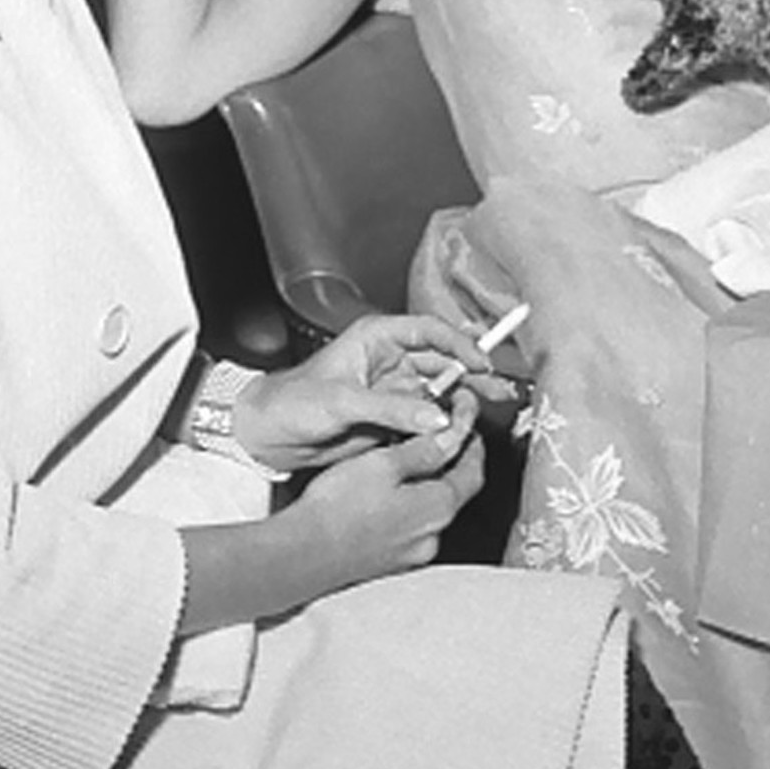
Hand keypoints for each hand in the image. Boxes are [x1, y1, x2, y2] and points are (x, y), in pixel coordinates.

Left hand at [233, 314, 494, 473]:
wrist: (268, 436)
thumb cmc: (292, 403)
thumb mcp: (341, 402)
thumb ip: (391, 408)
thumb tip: (437, 415)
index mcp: (377, 339)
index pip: (429, 332)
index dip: (460, 344)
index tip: (483, 363)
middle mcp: (389, 361)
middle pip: (442, 361)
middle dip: (472, 372)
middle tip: (501, 389)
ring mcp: (392, 390)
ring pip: (439, 390)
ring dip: (464, 399)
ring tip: (489, 410)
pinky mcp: (391, 418)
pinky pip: (427, 417)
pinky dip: (446, 423)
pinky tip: (462, 430)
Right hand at [284, 387, 484, 589]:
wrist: (303, 553)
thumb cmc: (340, 506)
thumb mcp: (383, 463)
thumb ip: (422, 451)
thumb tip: (449, 437)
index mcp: (437, 507)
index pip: (472, 472)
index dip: (472, 445)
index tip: (468, 426)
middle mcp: (432, 536)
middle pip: (453, 493)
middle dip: (450, 464)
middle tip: (439, 438)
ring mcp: (411, 554)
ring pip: (429, 511)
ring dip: (426, 486)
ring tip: (408, 461)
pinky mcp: (390, 563)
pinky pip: (409, 527)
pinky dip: (407, 506)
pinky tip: (386, 494)